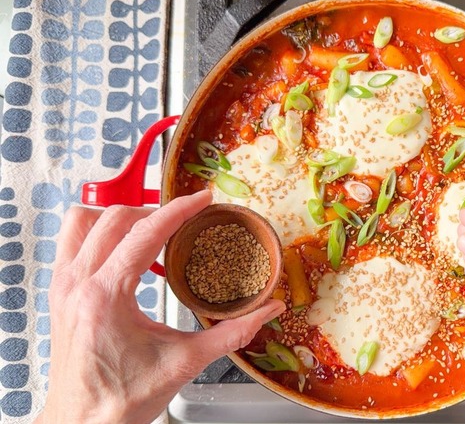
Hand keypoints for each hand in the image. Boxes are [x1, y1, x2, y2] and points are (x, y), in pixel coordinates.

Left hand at [36, 190, 285, 423]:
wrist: (84, 423)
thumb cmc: (122, 399)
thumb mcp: (186, 362)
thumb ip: (232, 332)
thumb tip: (268, 310)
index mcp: (106, 296)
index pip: (144, 233)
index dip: (178, 210)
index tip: (201, 199)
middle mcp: (77, 284)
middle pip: (113, 217)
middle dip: (154, 211)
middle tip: (184, 219)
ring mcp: (63, 287)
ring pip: (83, 222)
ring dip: (118, 217)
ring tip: (150, 230)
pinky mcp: (60, 293)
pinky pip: (73, 243)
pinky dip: (100, 235)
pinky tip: (127, 254)